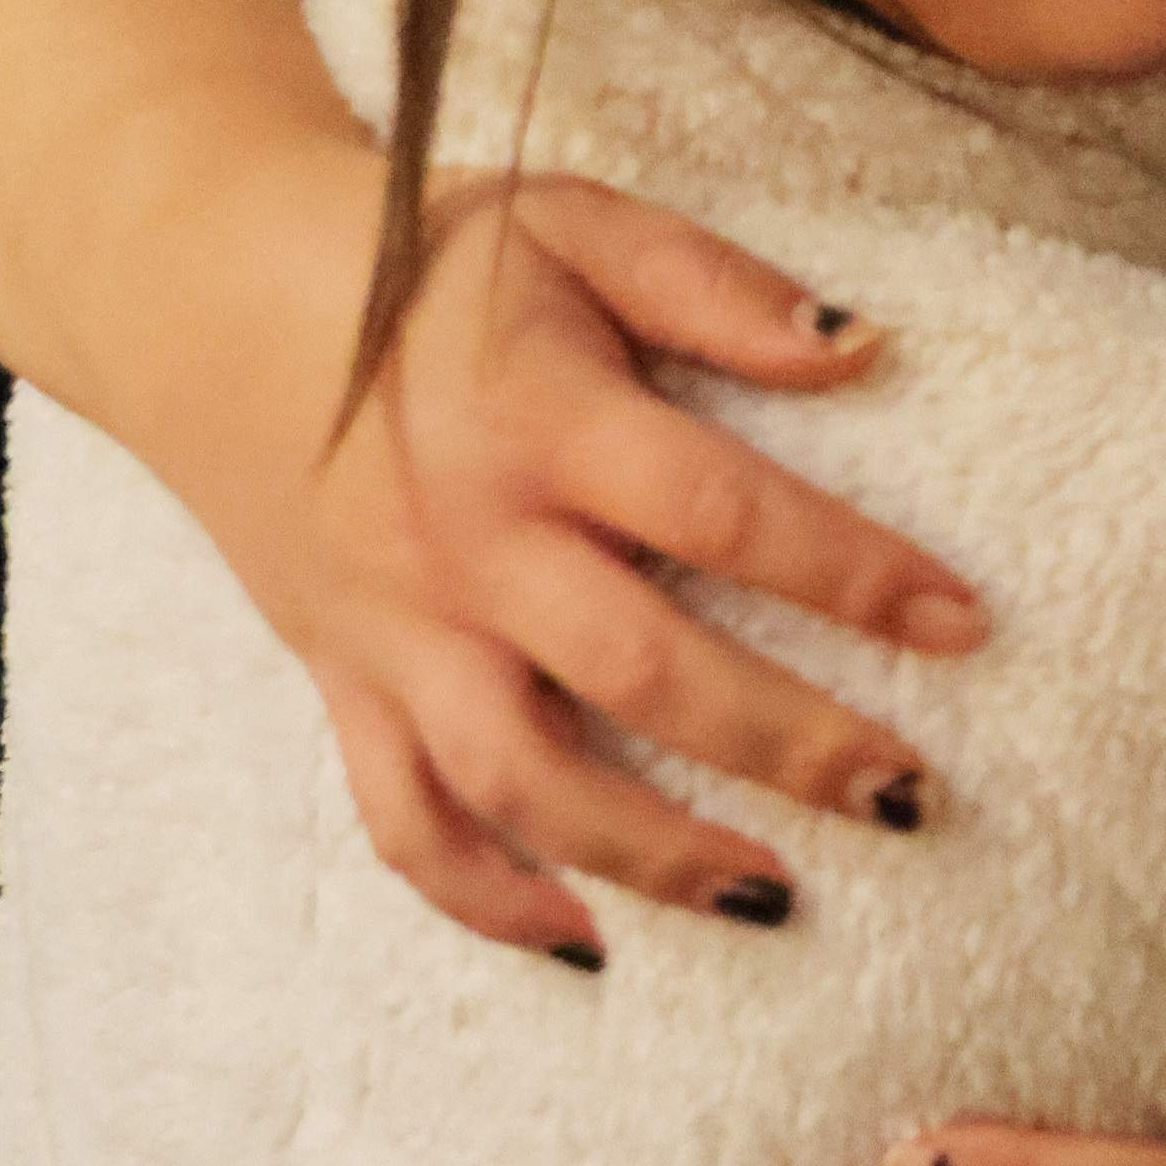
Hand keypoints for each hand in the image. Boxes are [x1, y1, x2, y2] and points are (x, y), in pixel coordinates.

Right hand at [240, 177, 995, 964]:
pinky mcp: (342, 681)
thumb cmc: (418, 259)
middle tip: (911, 799)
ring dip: (654, 857)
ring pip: (526, 782)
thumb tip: (867, 347)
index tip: (965, 625)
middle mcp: (471, 546)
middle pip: (646, 677)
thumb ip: (715, 286)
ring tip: (777, 899)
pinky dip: (483, 897)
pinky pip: (402, 817)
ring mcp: (399, 630)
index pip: (724, 514)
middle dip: (789, 749)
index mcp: (543, 424)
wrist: (200, 291)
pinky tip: (583, 942)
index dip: (852, 575)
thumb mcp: (573, 223)